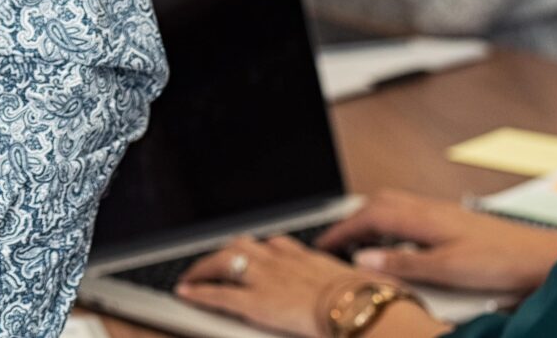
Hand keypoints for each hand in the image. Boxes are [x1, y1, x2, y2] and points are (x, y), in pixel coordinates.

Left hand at [176, 234, 393, 337]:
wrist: (364, 310)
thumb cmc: (372, 302)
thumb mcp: (363, 286)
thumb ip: (354, 284)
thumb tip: (372, 291)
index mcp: (309, 258)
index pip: (277, 245)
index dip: (261, 249)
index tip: (255, 251)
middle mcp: (283, 261)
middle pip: (245, 245)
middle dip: (226, 252)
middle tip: (214, 260)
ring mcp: (267, 278)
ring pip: (225, 261)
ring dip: (205, 267)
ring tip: (192, 276)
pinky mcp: (255, 301)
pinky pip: (218, 294)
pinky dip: (198, 292)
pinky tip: (184, 293)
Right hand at [316, 191, 556, 294]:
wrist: (544, 256)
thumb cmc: (503, 261)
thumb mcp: (447, 269)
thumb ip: (403, 263)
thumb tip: (363, 260)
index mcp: (423, 217)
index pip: (369, 216)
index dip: (341, 229)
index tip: (322, 243)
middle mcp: (431, 208)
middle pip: (379, 203)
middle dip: (352, 219)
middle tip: (335, 240)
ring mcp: (444, 213)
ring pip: (396, 206)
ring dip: (373, 218)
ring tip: (360, 241)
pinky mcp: (456, 221)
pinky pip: (412, 214)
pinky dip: (393, 224)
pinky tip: (401, 242)